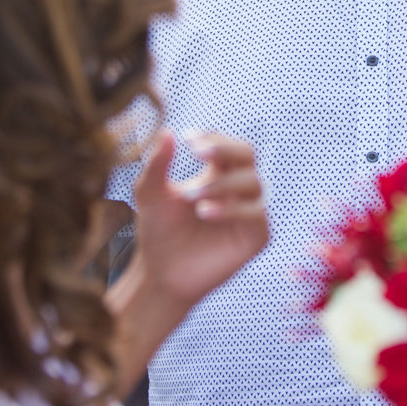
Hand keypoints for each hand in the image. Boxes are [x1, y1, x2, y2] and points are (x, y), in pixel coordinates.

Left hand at [130, 130, 268, 308]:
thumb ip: (157, 163)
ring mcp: (249, 211)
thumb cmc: (158, 231)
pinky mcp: (256, 236)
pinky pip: (256, 213)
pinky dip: (233, 209)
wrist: (161, 274)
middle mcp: (237, 188)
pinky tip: (206, 213)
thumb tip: (168, 131)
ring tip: (193, 198)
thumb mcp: (150, 194)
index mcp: (217, 173)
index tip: (188, 139)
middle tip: (199, 152)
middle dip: (225, 149)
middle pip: (247, 153)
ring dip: (223, 184)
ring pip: (253, 182)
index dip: (212, 137)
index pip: (226, 143)